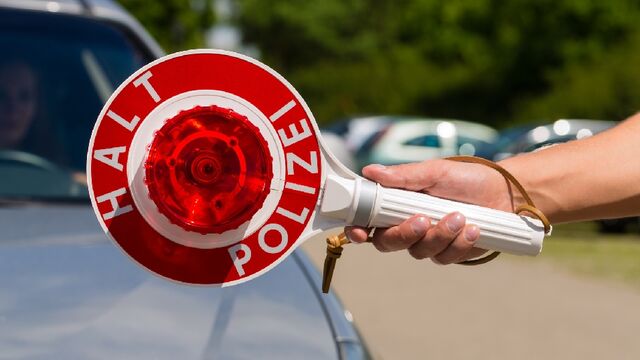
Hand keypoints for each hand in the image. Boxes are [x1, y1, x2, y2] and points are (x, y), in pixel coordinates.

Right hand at [345, 159, 513, 263]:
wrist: (504, 193)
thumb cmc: (467, 178)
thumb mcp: (434, 171)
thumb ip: (403, 176)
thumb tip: (370, 171)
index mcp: (396, 204)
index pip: (367, 221)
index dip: (358, 230)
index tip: (360, 232)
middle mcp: (406, 224)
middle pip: (387, 243)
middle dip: (404, 234)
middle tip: (423, 220)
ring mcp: (427, 241)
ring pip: (418, 251)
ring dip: (440, 235)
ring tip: (460, 216)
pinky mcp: (448, 252)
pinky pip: (444, 257)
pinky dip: (458, 243)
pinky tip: (473, 228)